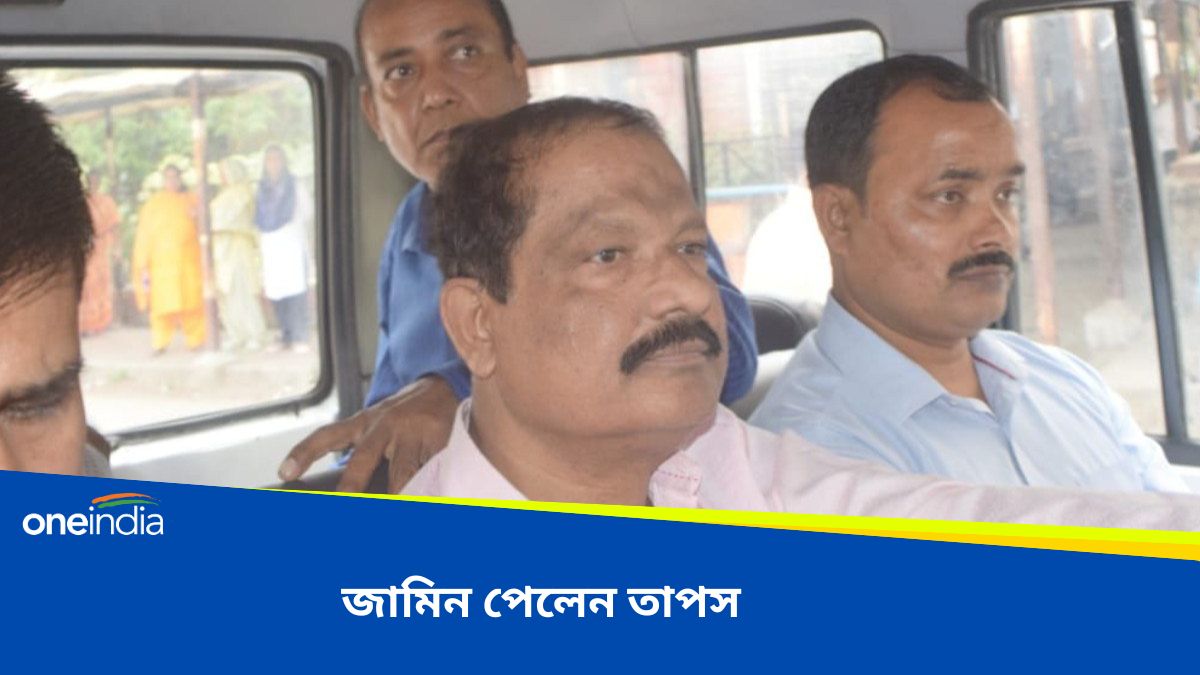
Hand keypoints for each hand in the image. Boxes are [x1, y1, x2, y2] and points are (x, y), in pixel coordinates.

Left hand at [277, 376, 457, 492]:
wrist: (443, 387)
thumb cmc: (403, 416)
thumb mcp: (377, 426)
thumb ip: (361, 452)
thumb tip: (348, 492)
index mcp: (363, 422)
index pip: (327, 435)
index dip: (304, 453)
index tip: (285, 471)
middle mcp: (384, 425)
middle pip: (364, 457)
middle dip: (352, 484)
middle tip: (344, 500)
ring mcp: (412, 432)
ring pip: (402, 472)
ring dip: (398, 494)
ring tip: (397, 504)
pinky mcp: (439, 439)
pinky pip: (432, 470)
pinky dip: (429, 488)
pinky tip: (431, 497)